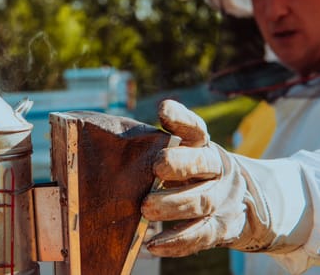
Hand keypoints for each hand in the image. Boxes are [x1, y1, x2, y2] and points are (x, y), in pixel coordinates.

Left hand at [141, 100, 312, 256]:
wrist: (244, 203)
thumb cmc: (193, 175)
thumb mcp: (183, 157)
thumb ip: (156, 150)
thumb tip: (112, 143)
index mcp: (202, 147)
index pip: (195, 129)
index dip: (181, 119)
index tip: (164, 110)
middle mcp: (215, 170)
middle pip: (203, 163)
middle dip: (182, 164)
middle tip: (157, 167)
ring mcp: (221, 199)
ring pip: (202, 201)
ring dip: (173, 205)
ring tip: (145, 209)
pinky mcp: (222, 228)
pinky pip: (201, 235)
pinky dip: (178, 242)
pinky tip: (155, 246)